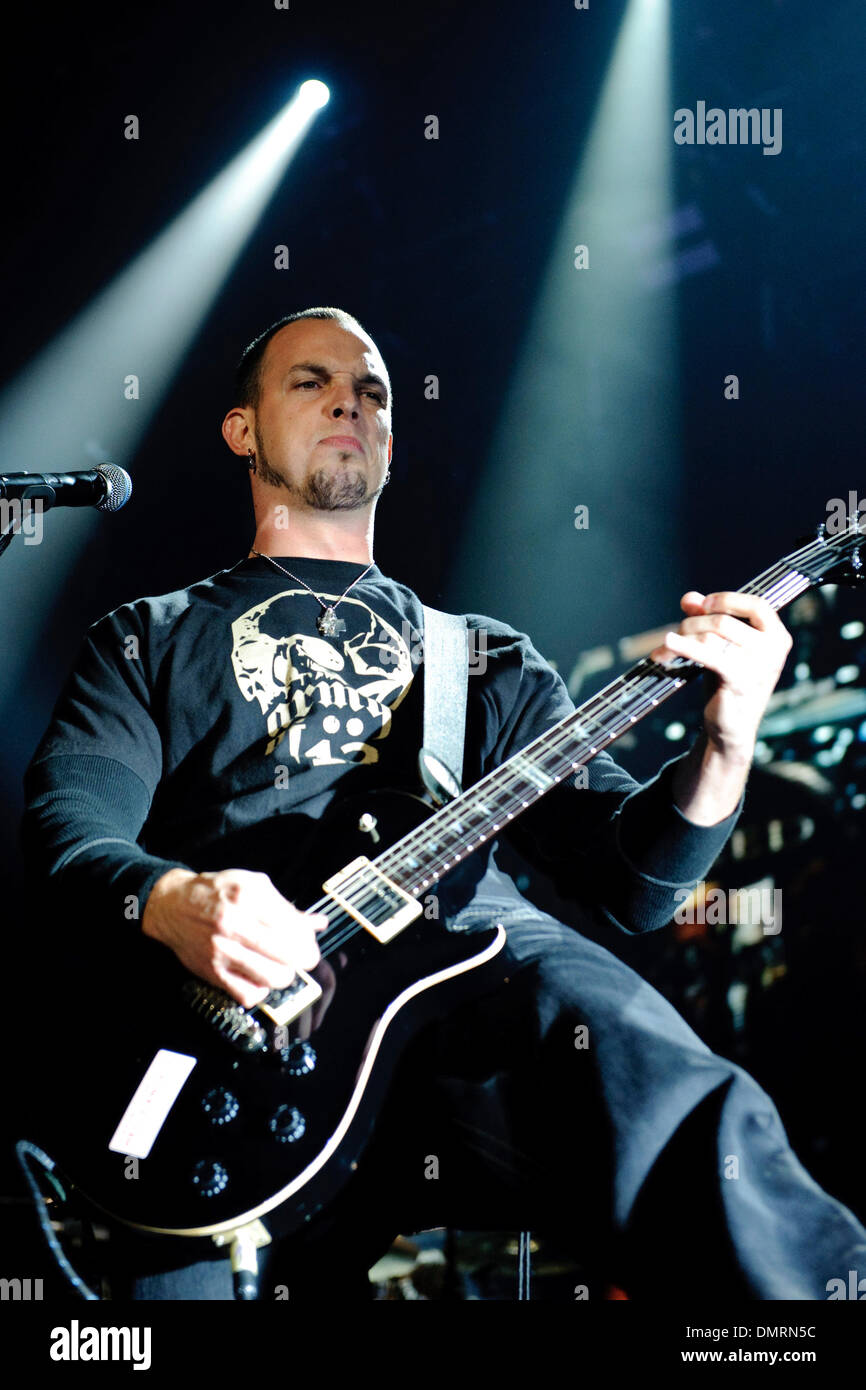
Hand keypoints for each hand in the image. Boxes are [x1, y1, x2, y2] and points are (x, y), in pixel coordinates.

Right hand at [141, 867, 327, 1008]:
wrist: (172, 906)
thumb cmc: (216, 893)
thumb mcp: (252, 885)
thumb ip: (286, 905)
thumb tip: (317, 923)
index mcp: (248, 896)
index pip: (293, 925)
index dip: (308, 936)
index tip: (309, 939)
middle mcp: (234, 924)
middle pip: (288, 953)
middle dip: (306, 958)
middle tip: (306, 957)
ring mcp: (223, 950)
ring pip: (273, 977)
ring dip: (285, 975)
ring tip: (283, 967)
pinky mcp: (213, 972)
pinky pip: (249, 994)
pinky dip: (261, 990)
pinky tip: (260, 978)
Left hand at [650, 591, 792, 763]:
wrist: (731, 729)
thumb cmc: (729, 684)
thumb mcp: (724, 648)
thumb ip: (710, 619)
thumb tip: (689, 598)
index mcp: (777, 637)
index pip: (757, 604)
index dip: (728, 600)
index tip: (704, 604)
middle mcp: (773, 649)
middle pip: (723, 620)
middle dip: (692, 623)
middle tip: (674, 633)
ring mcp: (759, 665)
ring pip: (711, 635)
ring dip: (682, 637)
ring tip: (665, 647)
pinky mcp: (739, 679)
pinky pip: (707, 654)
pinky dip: (684, 646)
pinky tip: (667, 643)